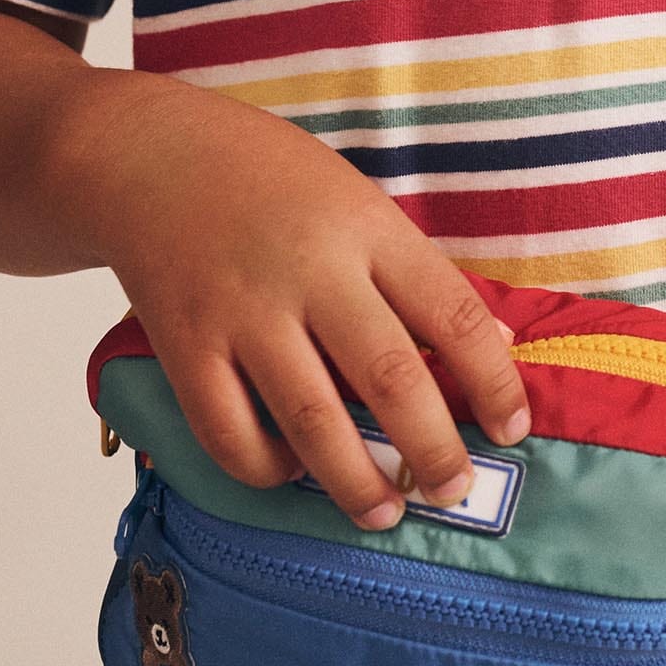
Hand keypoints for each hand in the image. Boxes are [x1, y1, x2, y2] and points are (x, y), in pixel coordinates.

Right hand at [61, 76, 531, 528]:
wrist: (151, 153)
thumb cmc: (271, 177)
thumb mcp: (359, 200)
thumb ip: (416, 271)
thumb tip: (492, 340)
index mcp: (366, 228)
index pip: (450, 313)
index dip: (492, 379)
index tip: (514, 427)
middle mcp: (311, 272)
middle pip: (390, 378)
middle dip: (433, 450)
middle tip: (455, 491)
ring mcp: (243, 313)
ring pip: (313, 421)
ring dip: (357, 481)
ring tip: (385, 511)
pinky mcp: (184, 346)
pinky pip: (229, 433)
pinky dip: (267, 468)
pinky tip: (292, 472)